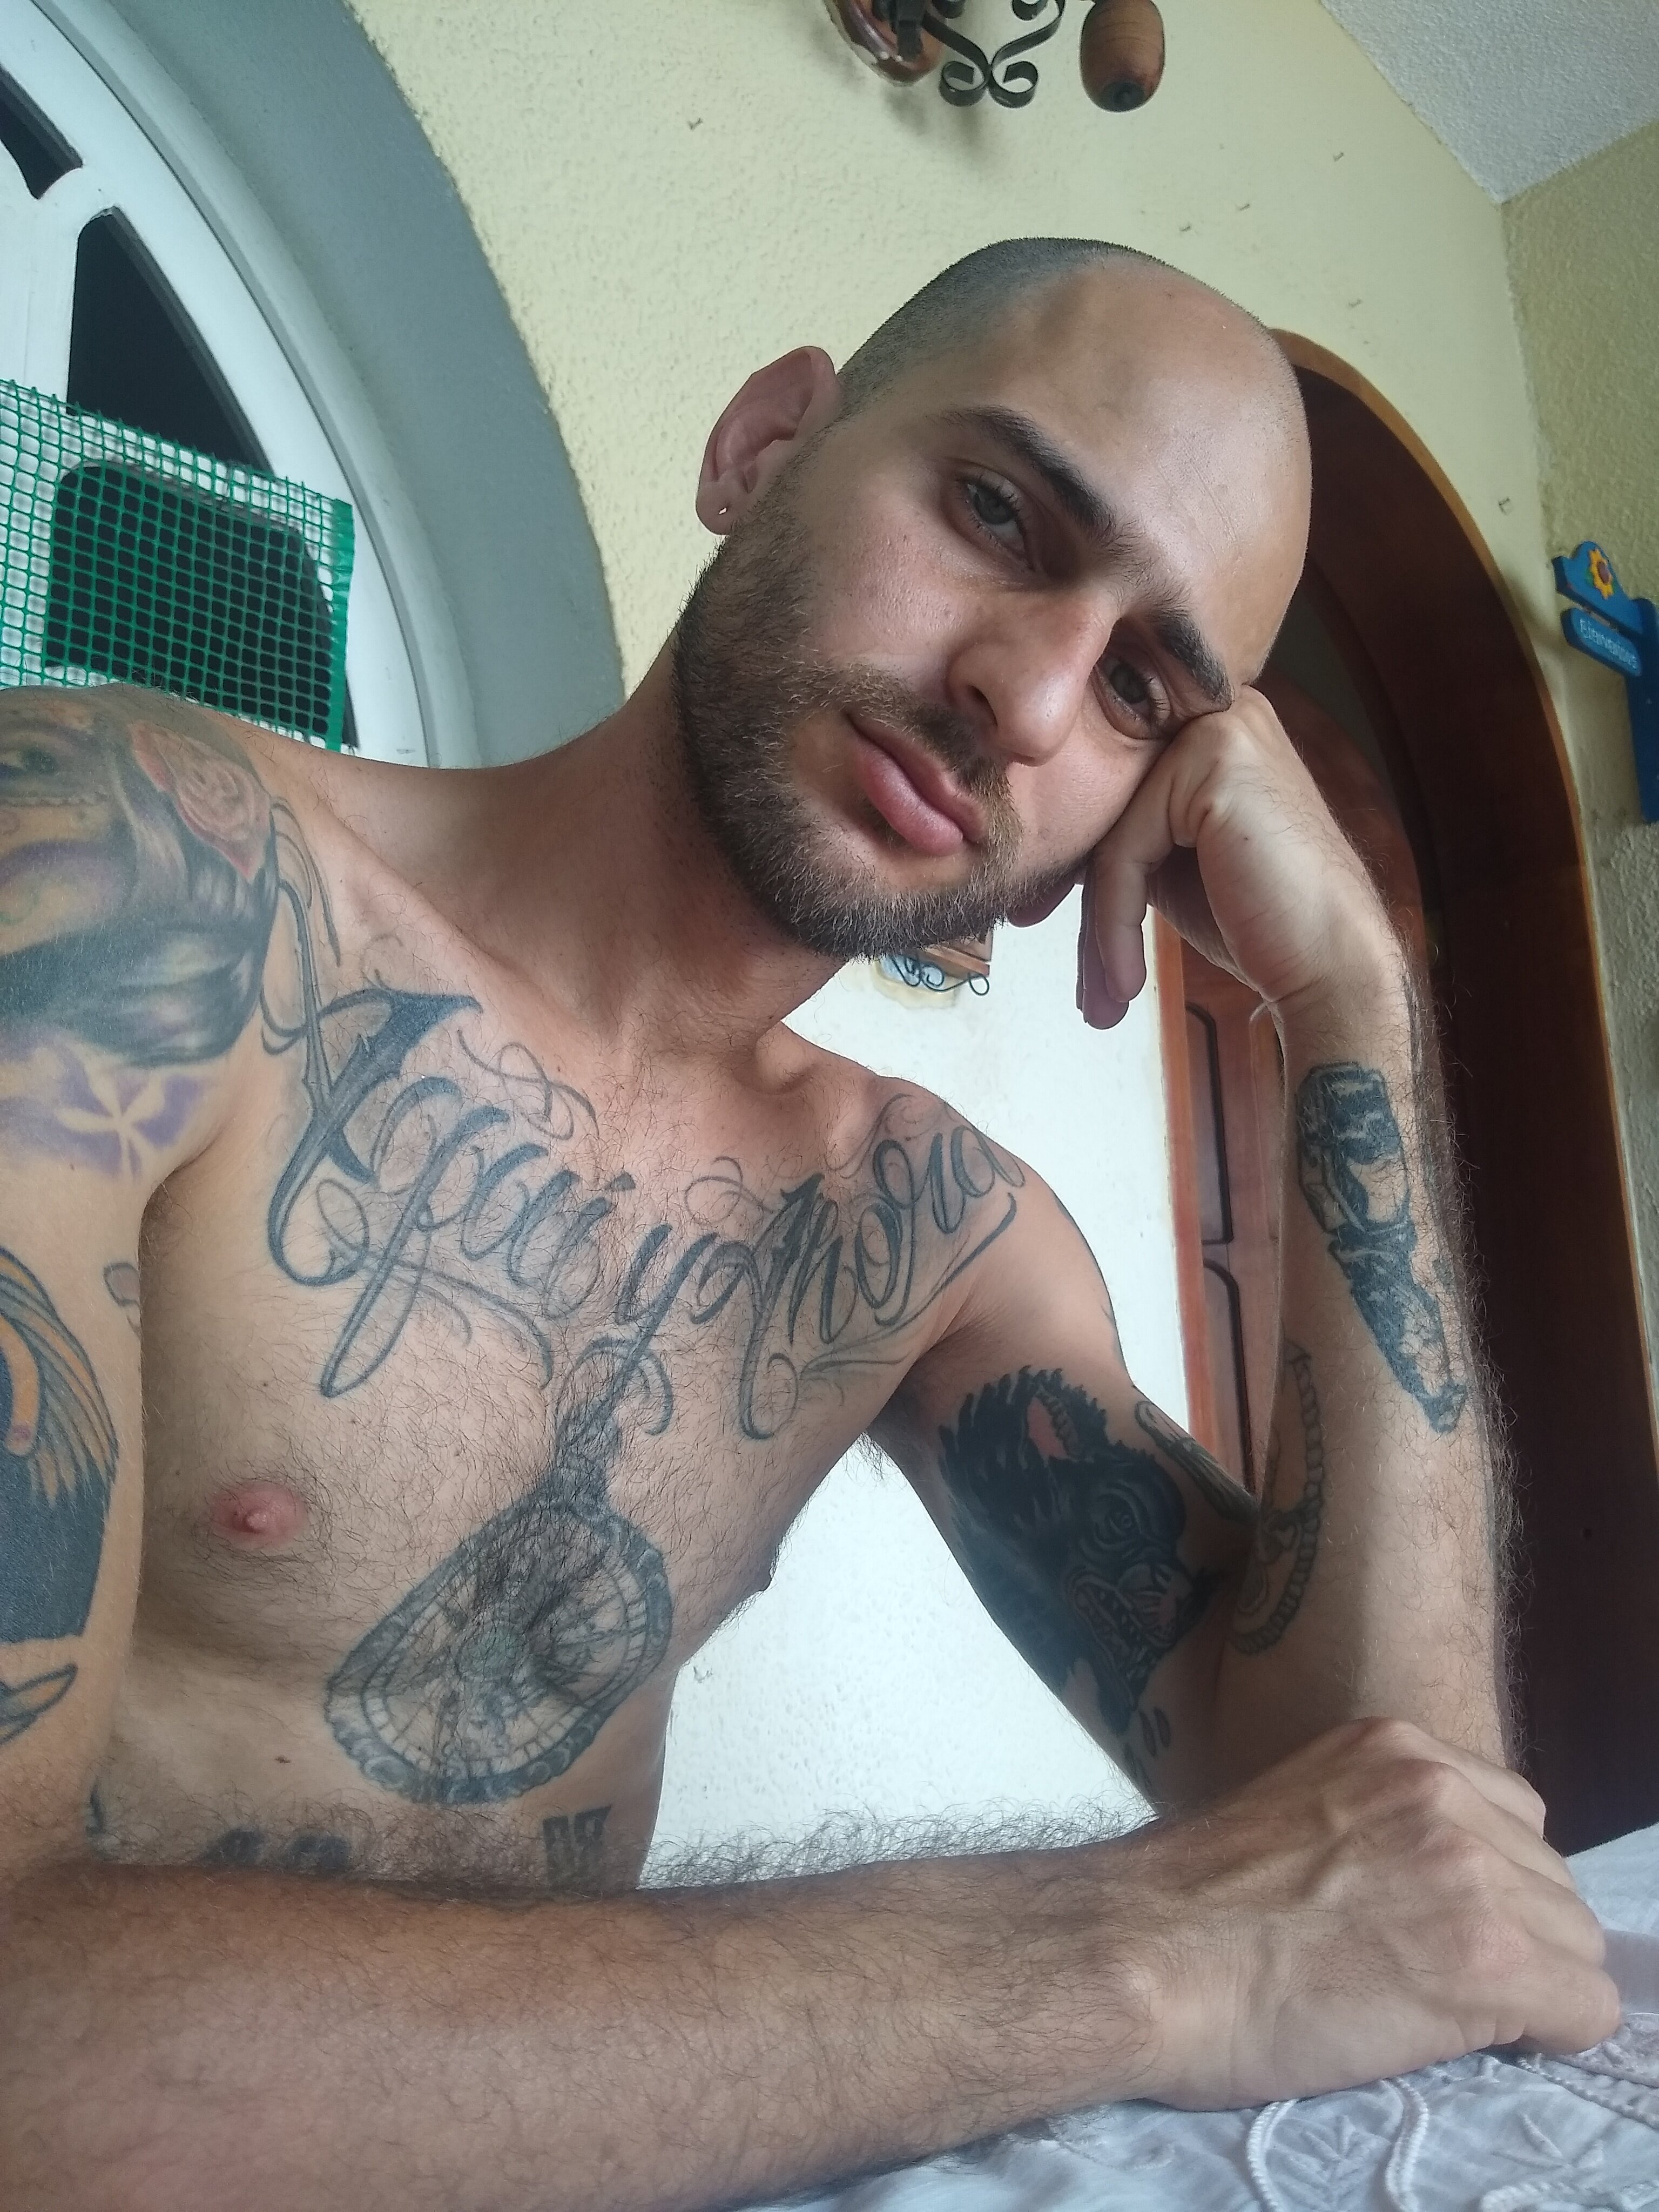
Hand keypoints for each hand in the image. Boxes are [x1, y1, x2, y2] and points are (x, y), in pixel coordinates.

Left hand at [1063, 690, 1396, 1028]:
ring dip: (1098, 933)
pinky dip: (1115, 926)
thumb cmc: (1262, 925)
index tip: (1051, 937)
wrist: (1333, 966)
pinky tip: (1126, 982)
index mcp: (1208, 732)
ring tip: (1101, 1002)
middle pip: (1106, 814)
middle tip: (1082, 988)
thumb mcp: (1176, 864)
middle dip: (1081, 907)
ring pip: (1110, 837)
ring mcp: (1218, 729)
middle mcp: (1216, 714)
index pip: (1112, 798)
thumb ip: (1127, 834)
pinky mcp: (1213, 761)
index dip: (1075, 872)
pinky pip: (1124, 851)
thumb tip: (1046, 850)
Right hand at [1105, 1717, 1618, 2109]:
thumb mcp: (1298, 1809)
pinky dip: (1550, 2036)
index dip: (1484, 1886)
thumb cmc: (1192, 1905)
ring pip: (1576, 1947)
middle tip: (1427, 1977)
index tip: (1433, 1925)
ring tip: (1438, 2009)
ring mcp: (1472, 1871)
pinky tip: (1476, 2039)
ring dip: (1528, 1987)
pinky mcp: (1489, 1959)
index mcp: (1394, 1746)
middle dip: (1512, 1936)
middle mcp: (1444, 1790)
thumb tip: (1428, 1883)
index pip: (1512, 1819)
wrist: (1145, 1955)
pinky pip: (1586, 2010)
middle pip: (1551, 1883)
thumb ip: (1378, 1821)